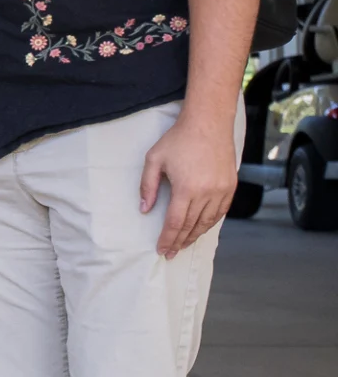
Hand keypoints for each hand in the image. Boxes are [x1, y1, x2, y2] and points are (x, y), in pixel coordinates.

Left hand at [140, 109, 237, 258]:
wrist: (208, 124)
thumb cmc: (178, 140)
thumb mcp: (154, 160)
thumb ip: (147, 187)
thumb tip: (144, 210)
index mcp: (187, 189)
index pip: (175, 222)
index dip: (168, 238)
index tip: (162, 250)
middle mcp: (207, 193)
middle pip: (192, 226)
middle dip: (180, 241)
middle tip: (171, 253)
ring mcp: (222, 190)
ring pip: (208, 221)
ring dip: (195, 235)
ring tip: (184, 244)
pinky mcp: (231, 186)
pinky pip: (220, 212)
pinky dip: (210, 223)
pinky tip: (201, 228)